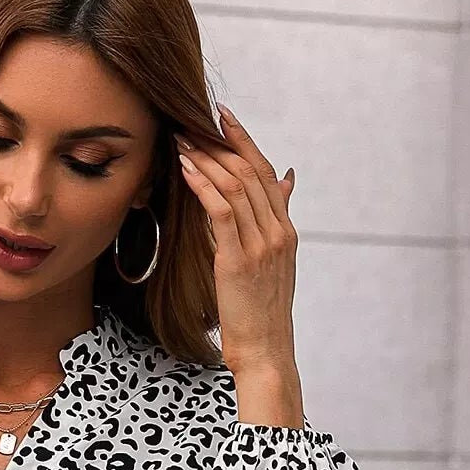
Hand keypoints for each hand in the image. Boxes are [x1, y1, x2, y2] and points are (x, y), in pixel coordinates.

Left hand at [176, 104, 298, 380]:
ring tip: (182, 141)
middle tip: (192, 122)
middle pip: (249, 173)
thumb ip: (276, 221)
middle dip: (219, 144)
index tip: (223, 117)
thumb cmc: (262, 315)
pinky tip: (186, 170)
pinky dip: (203, 186)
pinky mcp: (239, 260)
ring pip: (235, 187)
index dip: (244, 141)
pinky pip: (221, 212)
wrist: (266, 351)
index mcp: (286, 231)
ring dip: (205, 160)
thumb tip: (287, 180)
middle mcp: (278, 232)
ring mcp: (261, 245)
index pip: (266, 173)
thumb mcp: (274, 265)